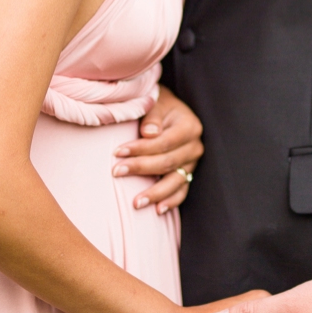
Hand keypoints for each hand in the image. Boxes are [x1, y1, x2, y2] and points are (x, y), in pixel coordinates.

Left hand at [114, 84, 204, 211]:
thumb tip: (148, 134)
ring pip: (175, 181)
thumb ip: (152, 116)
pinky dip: (171, 201)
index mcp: (189, 126)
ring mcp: (192, 163)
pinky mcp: (187, 174)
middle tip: (116, 172)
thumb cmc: (158, 104)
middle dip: (141, 168)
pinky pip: (182, 191)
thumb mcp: (156, 102)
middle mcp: (195, 146)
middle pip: (167, 162)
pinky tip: (158, 210)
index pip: (164, 142)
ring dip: (155, 193)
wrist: (169, 109)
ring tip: (136, 202)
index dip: (141, 148)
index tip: (117, 152)